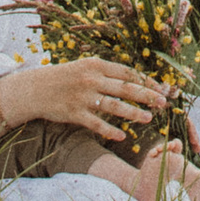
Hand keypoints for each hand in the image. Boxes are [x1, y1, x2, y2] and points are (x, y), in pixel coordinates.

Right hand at [9, 55, 166, 147]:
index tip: (161, 88)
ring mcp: (83, 97)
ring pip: (114, 106)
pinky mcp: (75, 113)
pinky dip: (110, 130)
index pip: (127, 73)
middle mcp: (92, 79)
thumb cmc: (66, 78)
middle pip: (125, 88)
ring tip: (148, 118)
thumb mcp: (86, 68)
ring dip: (133, 112)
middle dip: (147, 95)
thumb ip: (107, 73)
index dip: (146, 81)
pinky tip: (123, 136)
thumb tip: (133, 80)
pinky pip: (96, 124)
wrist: (36, 89)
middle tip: (163, 102)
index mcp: (97, 65)